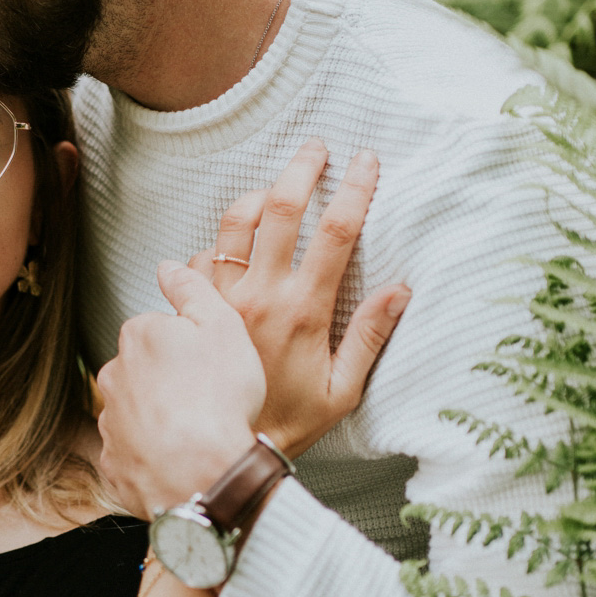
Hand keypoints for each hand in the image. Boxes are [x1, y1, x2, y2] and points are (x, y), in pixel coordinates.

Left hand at [97, 267, 265, 520]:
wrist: (202, 474)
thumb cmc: (218, 397)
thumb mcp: (222, 325)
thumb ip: (193, 288)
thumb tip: (167, 265)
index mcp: (138, 336)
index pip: (162, 330)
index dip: (193, 347)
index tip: (214, 365)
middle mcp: (113, 375)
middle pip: (147, 369)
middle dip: (172, 380)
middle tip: (210, 399)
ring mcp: (110, 422)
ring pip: (139, 411)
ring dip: (162, 418)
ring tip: (199, 434)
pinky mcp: (113, 463)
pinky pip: (135, 452)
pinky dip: (154, 455)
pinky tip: (182, 459)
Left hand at [188, 142, 408, 456]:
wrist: (222, 448)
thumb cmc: (289, 422)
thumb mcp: (342, 390)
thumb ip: (370, 337)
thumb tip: (401, 289)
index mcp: (305, 310)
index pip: (339, 232)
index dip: (357, 188)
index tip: (367, 160)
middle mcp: (262, 294)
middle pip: (284, 206)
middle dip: (304, 167)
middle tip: (317, 148)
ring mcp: (223, 297)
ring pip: (237, 220)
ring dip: (259, 194)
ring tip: (276, 190)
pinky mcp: (194, 307)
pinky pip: (202, 255)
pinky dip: (220, 245)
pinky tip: (235, 251)